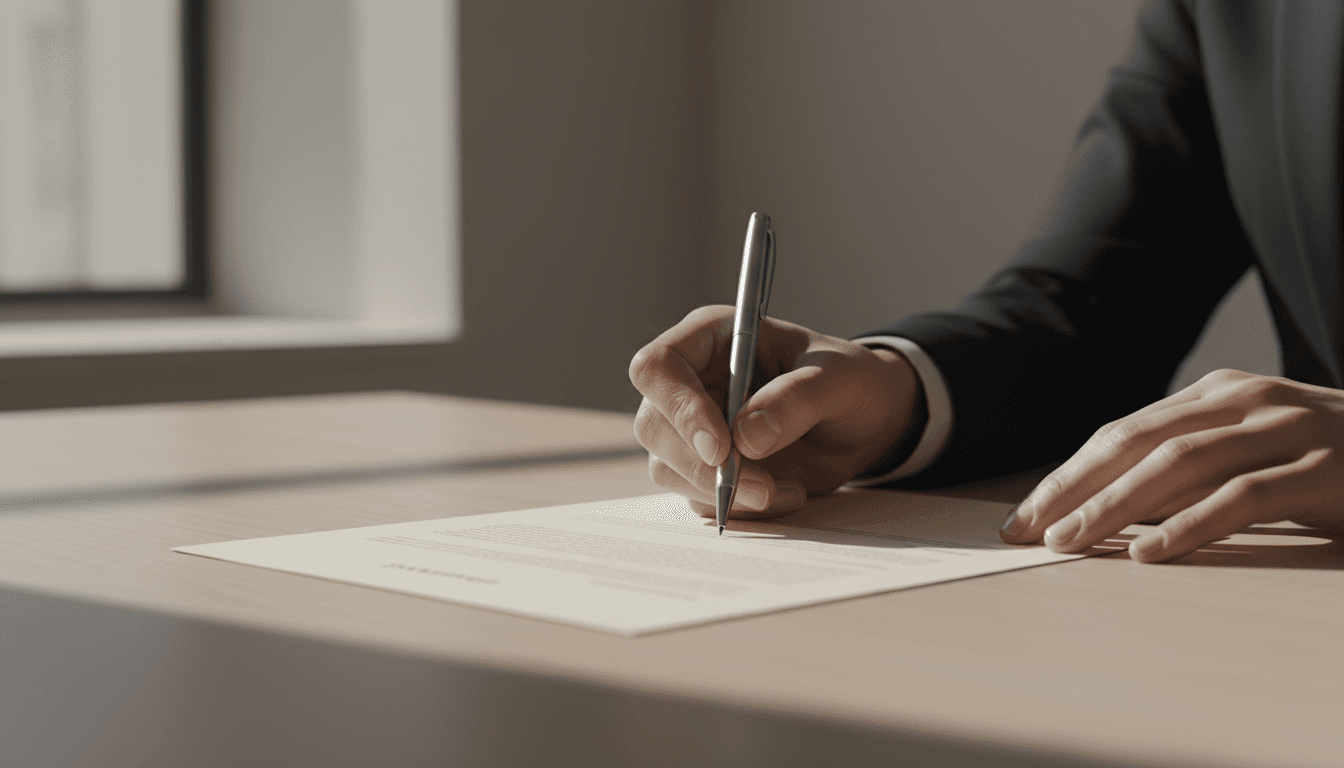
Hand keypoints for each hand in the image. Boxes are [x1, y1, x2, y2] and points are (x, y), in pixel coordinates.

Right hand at [629, 305, 920, 518]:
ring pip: (667, 468)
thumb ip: (797, 398)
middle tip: (762, 487)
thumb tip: (746, 437)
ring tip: (786, 490)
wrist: (862, 424)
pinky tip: (785, 493)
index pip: (658, 367)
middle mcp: (691, 382)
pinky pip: (697, 497)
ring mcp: (691, 428)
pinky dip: (739, 507)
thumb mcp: (840, 379)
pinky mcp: (704, 467)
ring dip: (723, 492)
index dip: (679, 408)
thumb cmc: (848, 382)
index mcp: (711, 339)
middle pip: (654, 426)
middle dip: (703, 466)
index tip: (721, 447)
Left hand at [1000, 368, 1343, 561]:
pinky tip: (1151, 553)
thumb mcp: (1251, 448)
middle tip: (1027, 532)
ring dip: (1115, 507)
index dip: (1067, 475)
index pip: (1121, 433)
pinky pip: (1243, 497)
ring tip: (1070, 544)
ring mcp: (1287, 430)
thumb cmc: (1328, 461)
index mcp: (1216, 395)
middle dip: (1073, 490)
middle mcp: (1244, 400)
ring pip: (1178, 465)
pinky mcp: (1325, 470)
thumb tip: (1106, 505)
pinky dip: (1191, 525)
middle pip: (1135, 444)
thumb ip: (1190, 464)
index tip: (1023, 516)